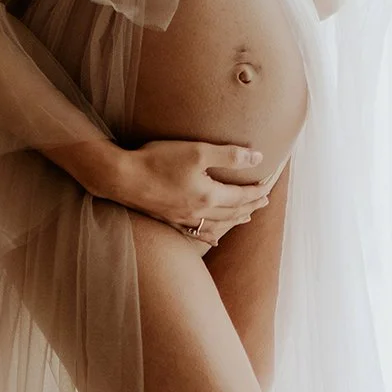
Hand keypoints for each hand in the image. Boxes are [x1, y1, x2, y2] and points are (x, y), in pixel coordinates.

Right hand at [107, 138, 268, 240]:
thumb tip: (257, 159)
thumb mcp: (198, 151)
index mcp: (209, 195)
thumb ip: (229, 156)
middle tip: (264, 202)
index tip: (268, 187)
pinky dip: (209, 235)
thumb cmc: (159, 160)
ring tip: (246, 218)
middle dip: (250, 206)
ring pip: (217, 224)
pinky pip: (196, 232)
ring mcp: (183, 219)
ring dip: (234, 221)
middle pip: (232, 212)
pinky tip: (213, 239)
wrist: (123, 177)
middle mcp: (199, 212)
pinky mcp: (169, 220)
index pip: (241, 196)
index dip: (256, 191)